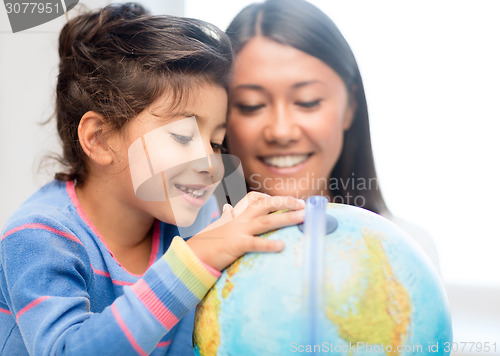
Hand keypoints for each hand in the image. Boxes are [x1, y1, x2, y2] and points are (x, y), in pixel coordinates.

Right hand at [187, 192, 304, 270]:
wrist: (194, 254)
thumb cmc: (208, 241)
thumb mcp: (219, 225)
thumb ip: (227, 217)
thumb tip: (227, 209)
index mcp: (237, 214)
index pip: (255, 198)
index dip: (273, 198)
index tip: (289, 202)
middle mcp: (240, 218)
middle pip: (266, 205)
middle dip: (286, 203)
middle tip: (304, 205)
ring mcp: (239, 230)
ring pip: (267, 221)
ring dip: (287, 218)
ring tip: (303, 218)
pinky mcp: (237, 245)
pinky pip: (255, 243)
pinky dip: (269, 244)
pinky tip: (281, 246)